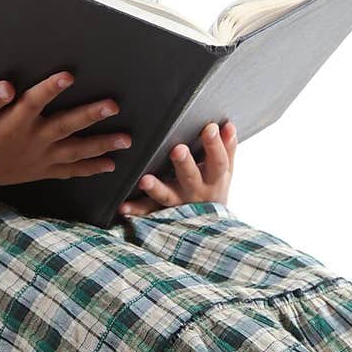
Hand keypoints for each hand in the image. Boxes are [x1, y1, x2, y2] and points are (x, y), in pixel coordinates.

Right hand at [0, 72, 131, 203]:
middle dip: (90, 115)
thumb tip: (6, 87)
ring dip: (101, 145)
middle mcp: (31, 140)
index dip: (51, 88)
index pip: (34, 101)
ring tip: (125, 141)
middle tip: (113, 106)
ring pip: (75, 151)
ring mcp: (38, 158)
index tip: (69, 75)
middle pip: (65, 125)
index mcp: (12, 123)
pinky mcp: (40, 170)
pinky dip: (89, 168)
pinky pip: (69, 171)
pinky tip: (109, 164)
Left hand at [117, 121, 236, 217]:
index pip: (218, 161)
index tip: (209, 128)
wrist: (208, 227)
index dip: (214, 145)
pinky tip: (123, 207)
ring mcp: (178, 204)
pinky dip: (136, 210)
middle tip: (177, 149)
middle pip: (190, 177)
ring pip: (167, 196)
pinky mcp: (162, 213)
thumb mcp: (224, 171)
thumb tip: (228, 124)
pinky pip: (148, 211)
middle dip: (184, 163)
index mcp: (214, 179)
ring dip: (156, 188)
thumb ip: (226, 148)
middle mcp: (196, 192)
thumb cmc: (213, 187)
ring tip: (145, 180)